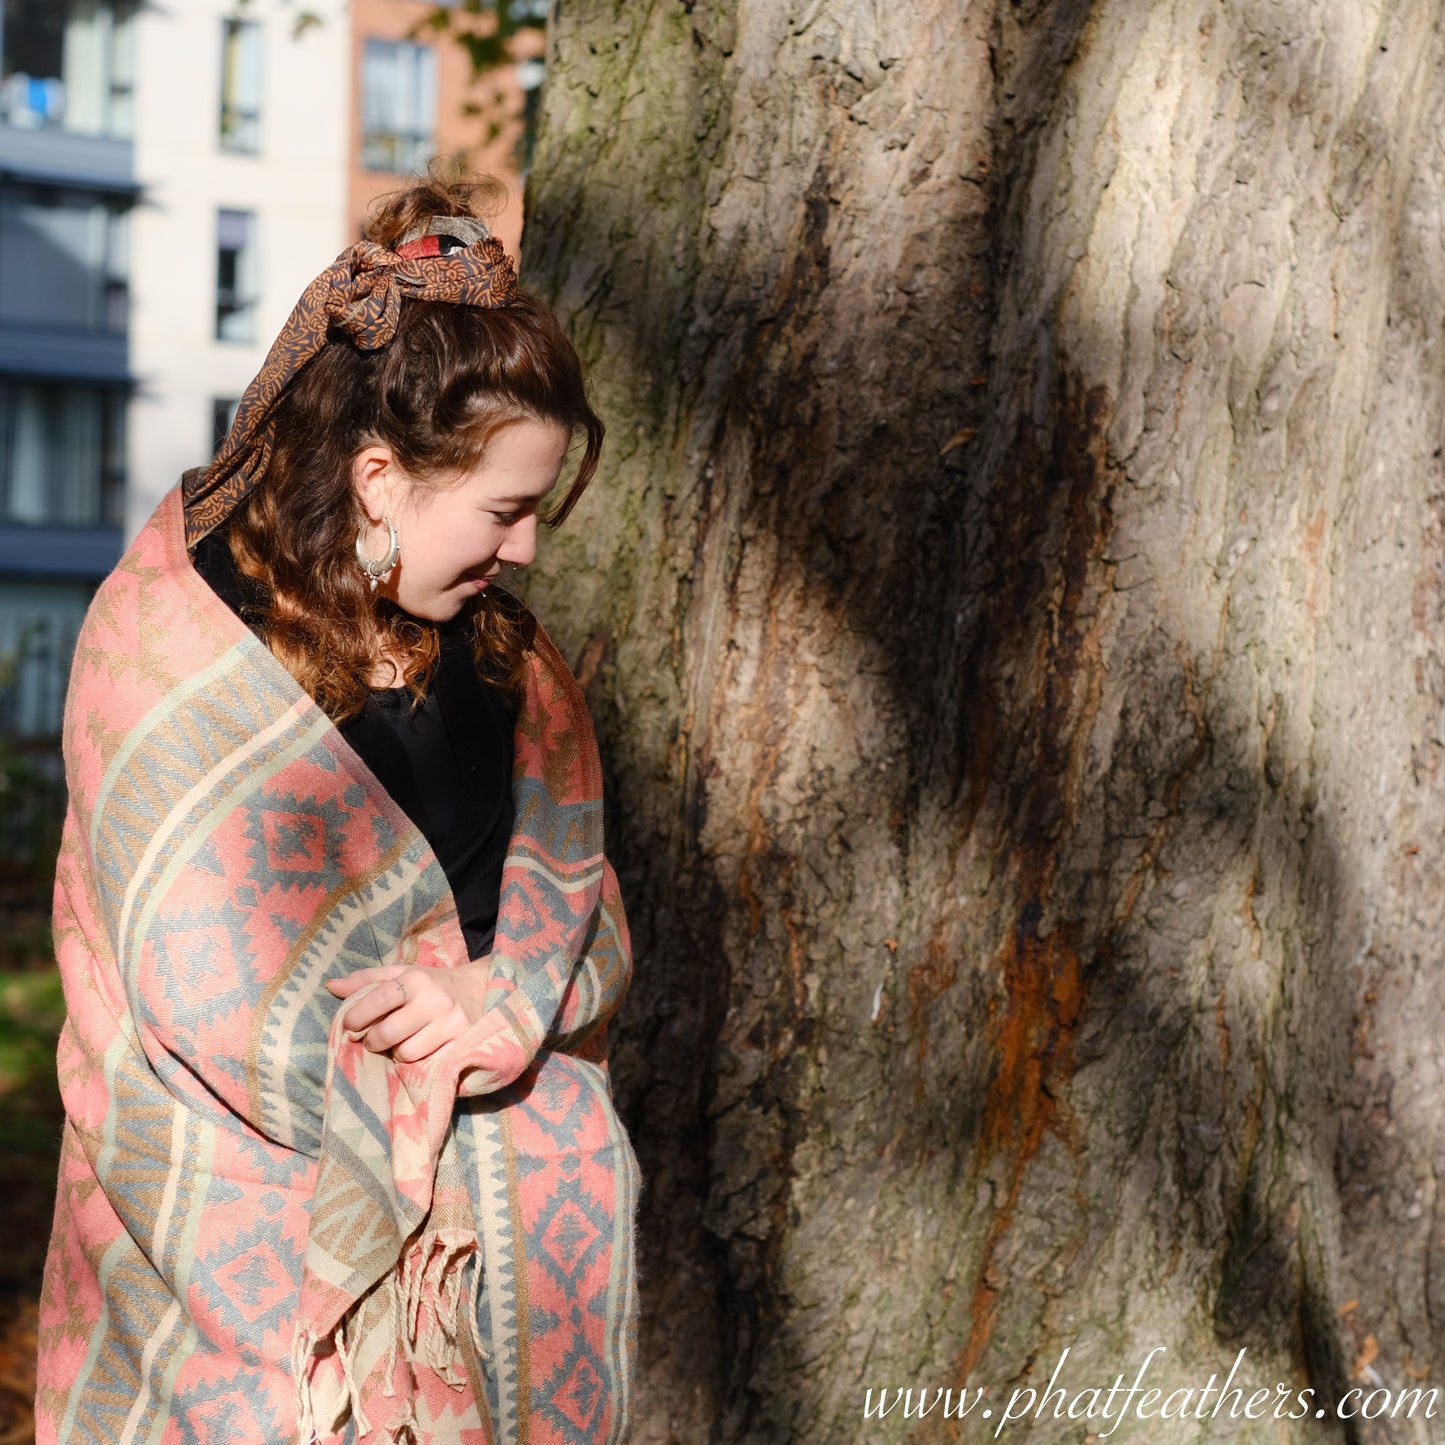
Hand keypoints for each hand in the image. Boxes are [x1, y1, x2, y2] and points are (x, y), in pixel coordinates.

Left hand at [325, 963, 489, 1063]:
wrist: (478, 990)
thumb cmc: (430, 984)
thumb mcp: (401, 975)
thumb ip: (366, 981)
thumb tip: (331, 986)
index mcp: (416, 979)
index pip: (378, 999)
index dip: (357, 1016)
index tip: (350, 1024)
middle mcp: (435, 1000)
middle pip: (388, 1033)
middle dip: (374, 1040)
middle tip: (374, 1039)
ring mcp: (451, 1024)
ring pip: (406, 1053)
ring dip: (397, 1052)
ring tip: (402, 1043)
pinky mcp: (462, 1044)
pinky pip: (426, 1065)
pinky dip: (418, 1062)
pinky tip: (420, 1050)